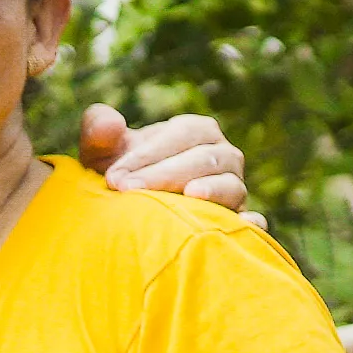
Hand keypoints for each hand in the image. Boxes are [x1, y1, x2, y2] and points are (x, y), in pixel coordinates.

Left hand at [79, 105, 250, 214]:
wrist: (127, 213)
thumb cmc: (118, 174)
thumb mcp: (101, 151)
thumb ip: (97, 129)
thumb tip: (111, 126)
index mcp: (196, 132)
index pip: (182, 134)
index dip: (148, 153)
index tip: (113, 176)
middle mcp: (223, 157)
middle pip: (206, 159)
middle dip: (165, 174)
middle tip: (127, 191)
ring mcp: (235, 189)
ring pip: (232, 186)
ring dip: (210, 191)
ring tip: (188, 196)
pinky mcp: (237, 223)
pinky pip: (254, 224)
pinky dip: (252, 224)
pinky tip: (244, 225)